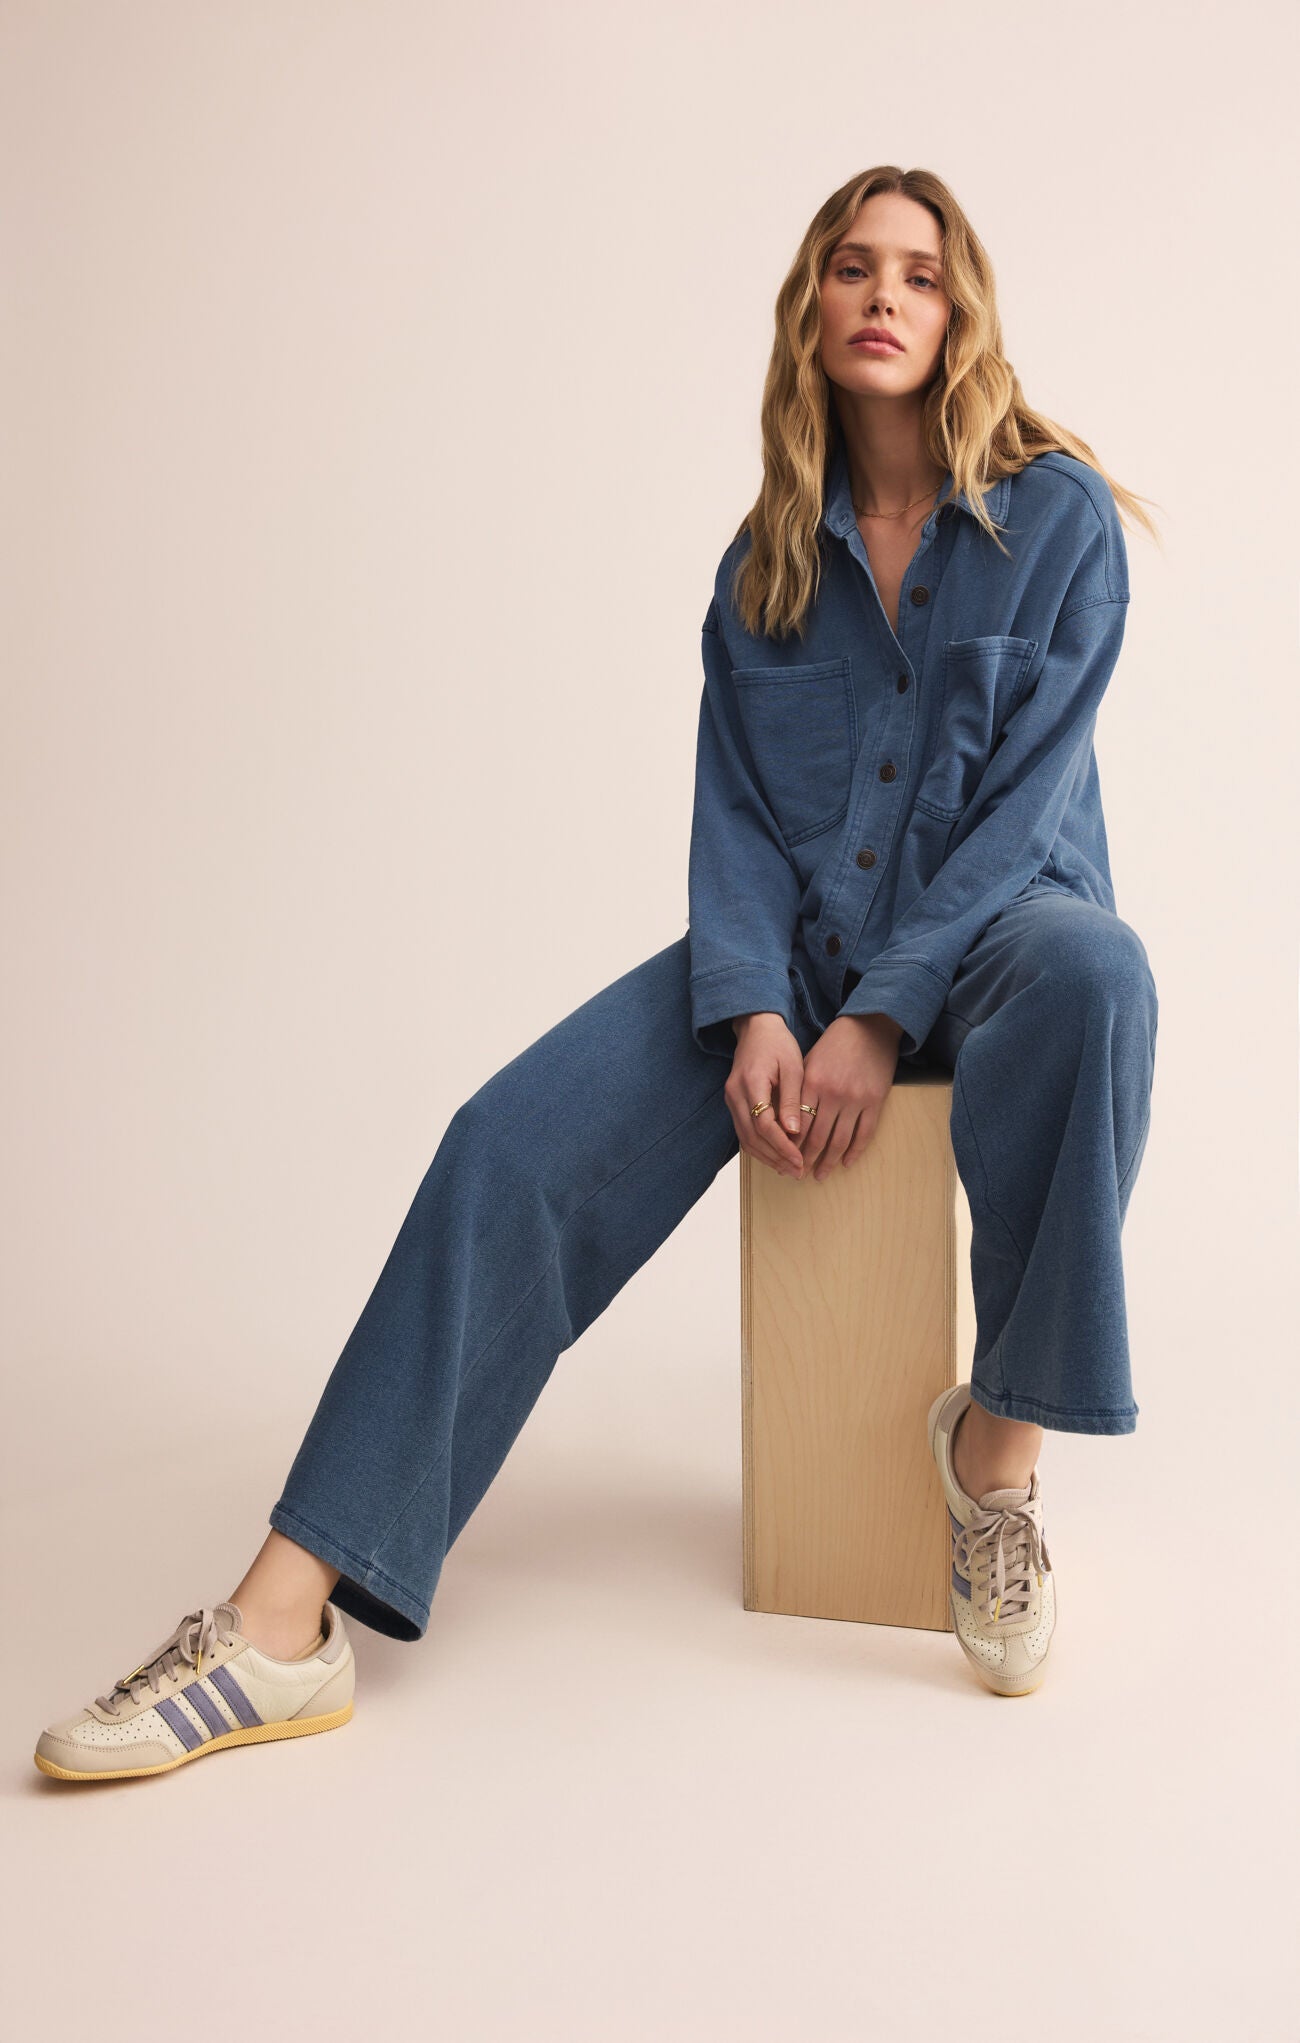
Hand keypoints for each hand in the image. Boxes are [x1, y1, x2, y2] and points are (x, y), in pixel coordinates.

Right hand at [725, 1013, 811, 1177]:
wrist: (756, 1028)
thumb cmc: (778, 1044)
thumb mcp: (793, 1067)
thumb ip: (791, 1100)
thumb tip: (794, 1132)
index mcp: (751, 1082)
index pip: (763, 1124)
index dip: (782, 1146)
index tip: (800, 1159)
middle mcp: (735, 1094)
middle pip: (752, 1137)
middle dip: (775, 1157)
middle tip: (797, 1171)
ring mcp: (731, 1099)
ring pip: (745, 1138)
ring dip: (767, 1157)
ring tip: (789, 1169)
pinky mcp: (733, 1103)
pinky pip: (744, 1132)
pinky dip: (759, 1147)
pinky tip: (776, 1156)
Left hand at [795, 1012, 902, 1178]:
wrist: (869, 1027)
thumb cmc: (835, 1044)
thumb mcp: (809, 1061)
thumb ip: (798, 1089)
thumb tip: (786, 1120)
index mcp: (812, 1083)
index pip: (798, 1123)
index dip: (790, 1145)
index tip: (784, 1158)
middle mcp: (832, 1094)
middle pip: (817, 1137)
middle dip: (806, 1159)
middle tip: (799, 1174)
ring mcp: (855, 1099)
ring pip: (839, 1140)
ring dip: (829, 1162)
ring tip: (821, 1175)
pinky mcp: (875, 1101)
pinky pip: (864, 1133)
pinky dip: (855, 1151)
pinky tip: (847, 1162)